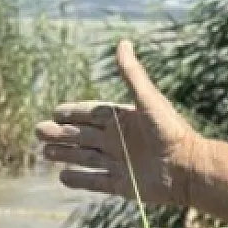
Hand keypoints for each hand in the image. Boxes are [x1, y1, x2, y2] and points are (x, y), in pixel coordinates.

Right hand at [35, 40, 201, 205]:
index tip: (56, 111)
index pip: (93, 114)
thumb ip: (132, 74)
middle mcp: (121, 141)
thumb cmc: (170, 131)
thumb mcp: (148, 99)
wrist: (188, 169)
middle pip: (84, 136)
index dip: (74, 113)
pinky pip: (96, 181)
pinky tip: (62, 177)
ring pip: (85, 157)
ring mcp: (120, 163)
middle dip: (61, 134)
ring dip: (65, 154)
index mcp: (125, 119)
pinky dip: (79, 179)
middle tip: (39, 131)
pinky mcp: (122, 185)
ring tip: (44, 152)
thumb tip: (122, 42)